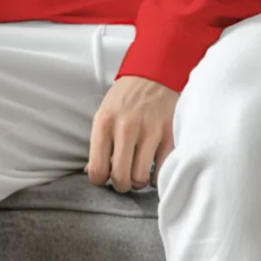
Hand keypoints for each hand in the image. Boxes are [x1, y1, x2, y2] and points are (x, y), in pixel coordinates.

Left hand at [86, 76, 178, 192]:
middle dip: (120, 185)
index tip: (105, 177)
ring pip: (141, 178)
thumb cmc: (124, 97)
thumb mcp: (103, 113)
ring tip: (137, 171)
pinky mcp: (169, 135)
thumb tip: (91, 172)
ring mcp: (149, 132)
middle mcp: (125, 128)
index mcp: (104, 123)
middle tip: (122, 179)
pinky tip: (151, 165)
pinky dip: (156, 175)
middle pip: (121, 178)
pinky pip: (161, 171)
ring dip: (138, 180)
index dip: (100, 180)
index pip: (97, 169)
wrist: (152, 75)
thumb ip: (98, 143)